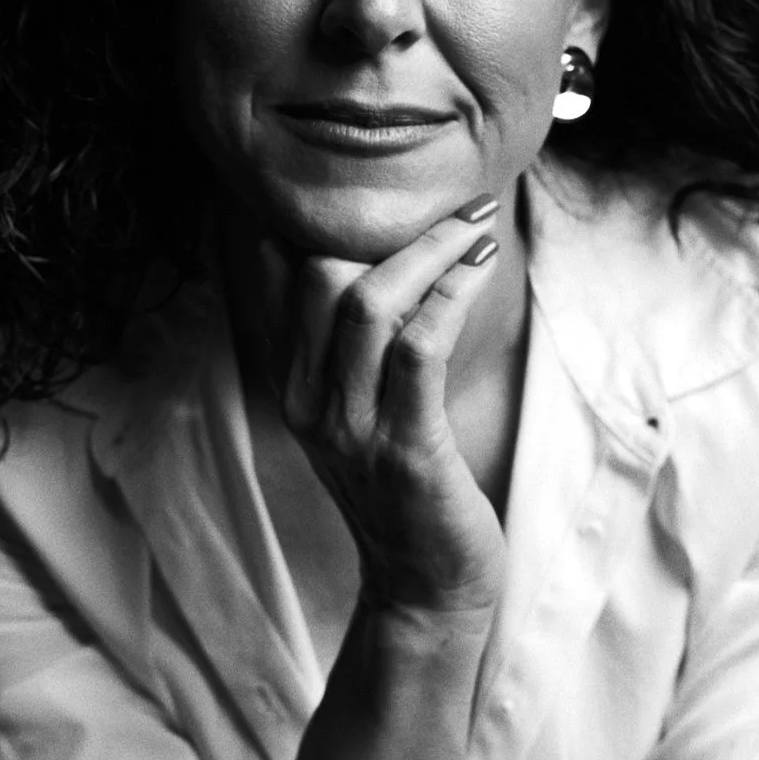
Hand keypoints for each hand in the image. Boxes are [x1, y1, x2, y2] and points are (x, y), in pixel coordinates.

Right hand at [257, 196, 507, 618]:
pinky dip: (450, 294)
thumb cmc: (408, 488)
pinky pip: (418, 349)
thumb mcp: (362, 410)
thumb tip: (388, 257)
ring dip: (429, 250)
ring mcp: (350, 427)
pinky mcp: (403, 448)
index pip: (279, 274)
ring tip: (475, 221)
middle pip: (318, 275)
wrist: (424, 587)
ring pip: (368, 303)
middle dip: (386, 224)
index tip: (372, 172)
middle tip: (452, 198)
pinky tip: (479, 267)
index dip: (316, 214)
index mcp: (293, 382)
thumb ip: (358, 344)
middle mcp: (308, 400)